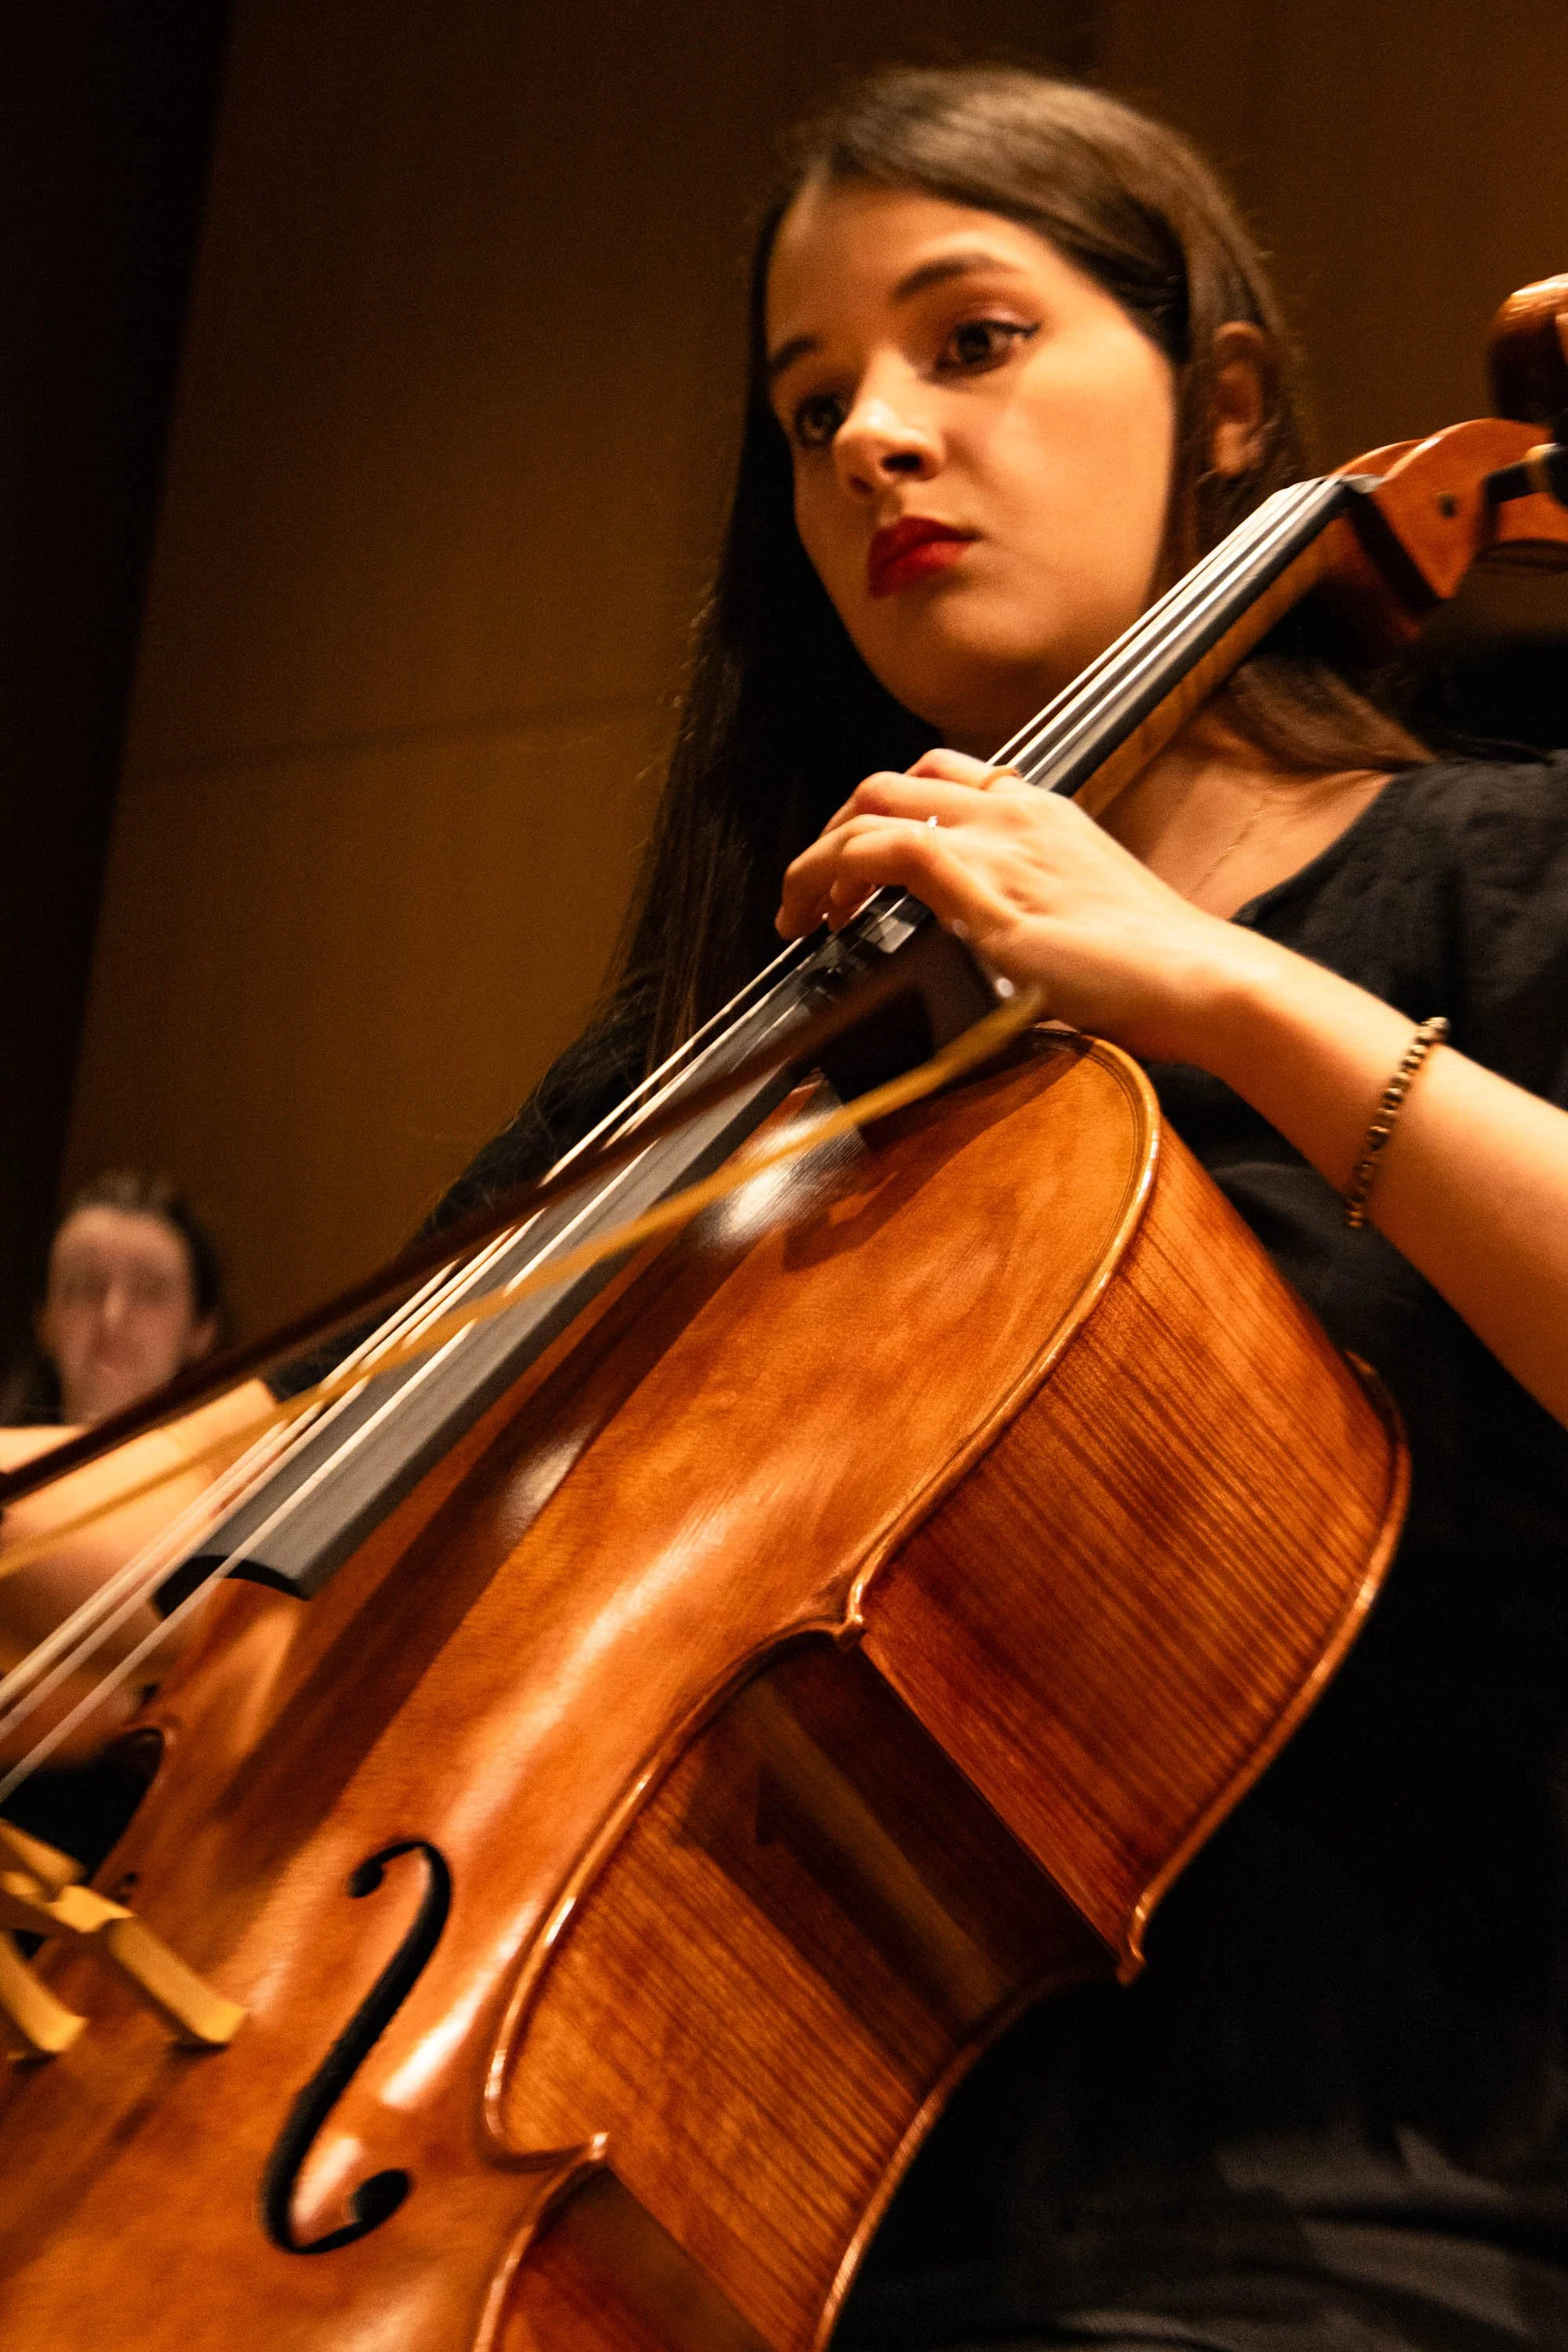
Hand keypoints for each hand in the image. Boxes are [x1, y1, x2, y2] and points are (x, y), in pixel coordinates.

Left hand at [776, 749, 1257, 1064]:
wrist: (1200, 978)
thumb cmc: (1155, 966)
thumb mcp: (1080, 917)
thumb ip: (1030, 911)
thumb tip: (989, 949)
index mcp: (1039, 812)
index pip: (937, 778)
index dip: (884, 816)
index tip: (859, 869)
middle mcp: (1013, 812)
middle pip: (890, 784)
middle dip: (836, 832)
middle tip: (815, 891)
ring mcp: (997, 843)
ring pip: (871, 810)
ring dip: (819, 858)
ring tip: (802, 911)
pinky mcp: (985, 888)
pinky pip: (886, 851)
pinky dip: (834, 875)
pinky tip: (821, 915)